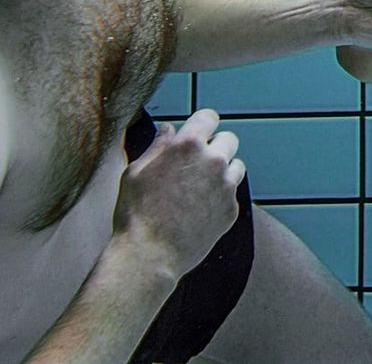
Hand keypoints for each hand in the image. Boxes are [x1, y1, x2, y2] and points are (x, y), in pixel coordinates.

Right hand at [113, 108, 244, 277]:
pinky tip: (200, 209)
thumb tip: (169, 130)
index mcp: (188, 146)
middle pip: (228, 139)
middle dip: (215, 146)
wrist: (149, 255)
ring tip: (199, 187)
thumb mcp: (136, 172)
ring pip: (236, 166)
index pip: (209, 117)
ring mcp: (225, 187)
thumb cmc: (136, 213)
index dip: (203, 124)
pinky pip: (232, 194)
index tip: (199, 132)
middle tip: (196, 163)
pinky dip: (221, 197)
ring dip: (223, 171)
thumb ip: (157, 146)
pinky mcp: (231, 210)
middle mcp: (213, 161)